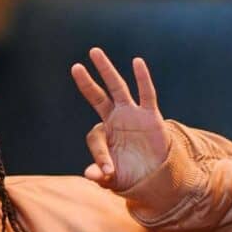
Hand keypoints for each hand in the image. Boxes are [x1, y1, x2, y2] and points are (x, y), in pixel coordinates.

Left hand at [71, 48, 169, 190]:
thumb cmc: (131, 176)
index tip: (108, 172)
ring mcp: (132, 115)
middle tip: (75, 67)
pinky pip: (146, 94)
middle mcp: (115, 120)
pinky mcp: (150, 116)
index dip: (100, 155)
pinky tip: (137, 62)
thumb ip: (100, 176)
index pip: (95, 138)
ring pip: (117, 88)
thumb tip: (89, 174)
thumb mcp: (113, 179)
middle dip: (87, 83)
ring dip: (107, 71)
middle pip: (98, 97)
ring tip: (95, 52)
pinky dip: (142, 78)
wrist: (156, 177)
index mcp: (103, 135)